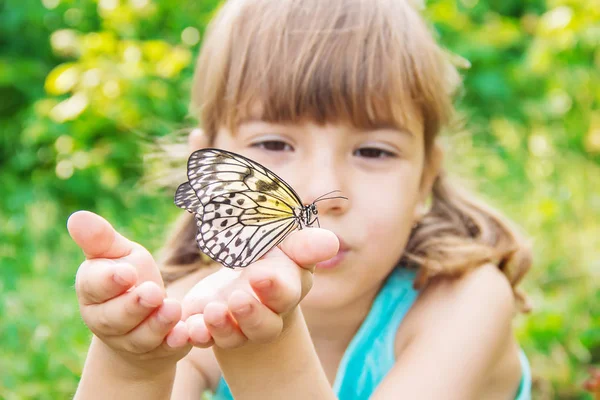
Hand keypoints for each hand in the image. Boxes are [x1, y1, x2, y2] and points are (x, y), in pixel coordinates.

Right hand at [68, 211, 191, 371]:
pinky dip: (175, 342)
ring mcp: (133, 340)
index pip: (94, 287)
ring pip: (141, 336)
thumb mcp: (118, 254)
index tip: (126, 273)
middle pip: (116, 317)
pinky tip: (186, 333)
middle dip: (134, 305)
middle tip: (153, 292)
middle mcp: (107, 321)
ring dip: (157, 324)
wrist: (143, 320)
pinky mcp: (159, 352)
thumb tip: (77, 216)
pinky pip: (166, 350)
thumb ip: (101, 240)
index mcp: (93, 291)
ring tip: (173, 308)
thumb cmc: (129, 278)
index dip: (109, 281)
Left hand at [181, 228, 337, 348]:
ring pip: (234, 336)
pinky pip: (204, 337)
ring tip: (211, 310)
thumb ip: (303, 245)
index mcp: (286, 290)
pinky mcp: (211, 328)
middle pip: (264, 325)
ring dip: (222, 327)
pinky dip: (196, 334)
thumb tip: (331, 242)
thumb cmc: (272, 256)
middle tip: (238, 298)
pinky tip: (188, 326)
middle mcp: (266, 314)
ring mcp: (238, 325)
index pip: (285, 294)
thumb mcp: (286, 244)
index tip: (260, 275)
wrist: (247, 277)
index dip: (274, 288)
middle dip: (252, 314)